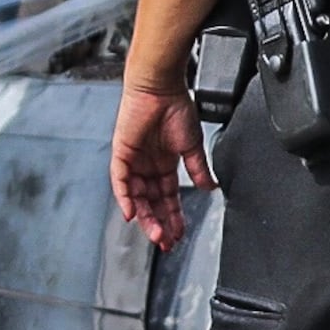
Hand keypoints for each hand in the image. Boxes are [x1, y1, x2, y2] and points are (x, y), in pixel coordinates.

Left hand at [110, 81, 214, 248]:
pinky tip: (131, 213)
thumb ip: (199, 168)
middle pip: (152, 203)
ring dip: (145, 216)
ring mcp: (134, 161)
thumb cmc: (176, 107)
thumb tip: (209, 187)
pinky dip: (125, 198)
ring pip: (137, 197)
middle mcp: (148, 165)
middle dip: (159, 223)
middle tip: (166, 241)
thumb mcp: (192, 145)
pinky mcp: (121, 153)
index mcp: (165, 163)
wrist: (161, 87)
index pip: (168, 198)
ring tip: (155, 233)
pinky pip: (120, 181)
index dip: (173, 217)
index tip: (178, 233)